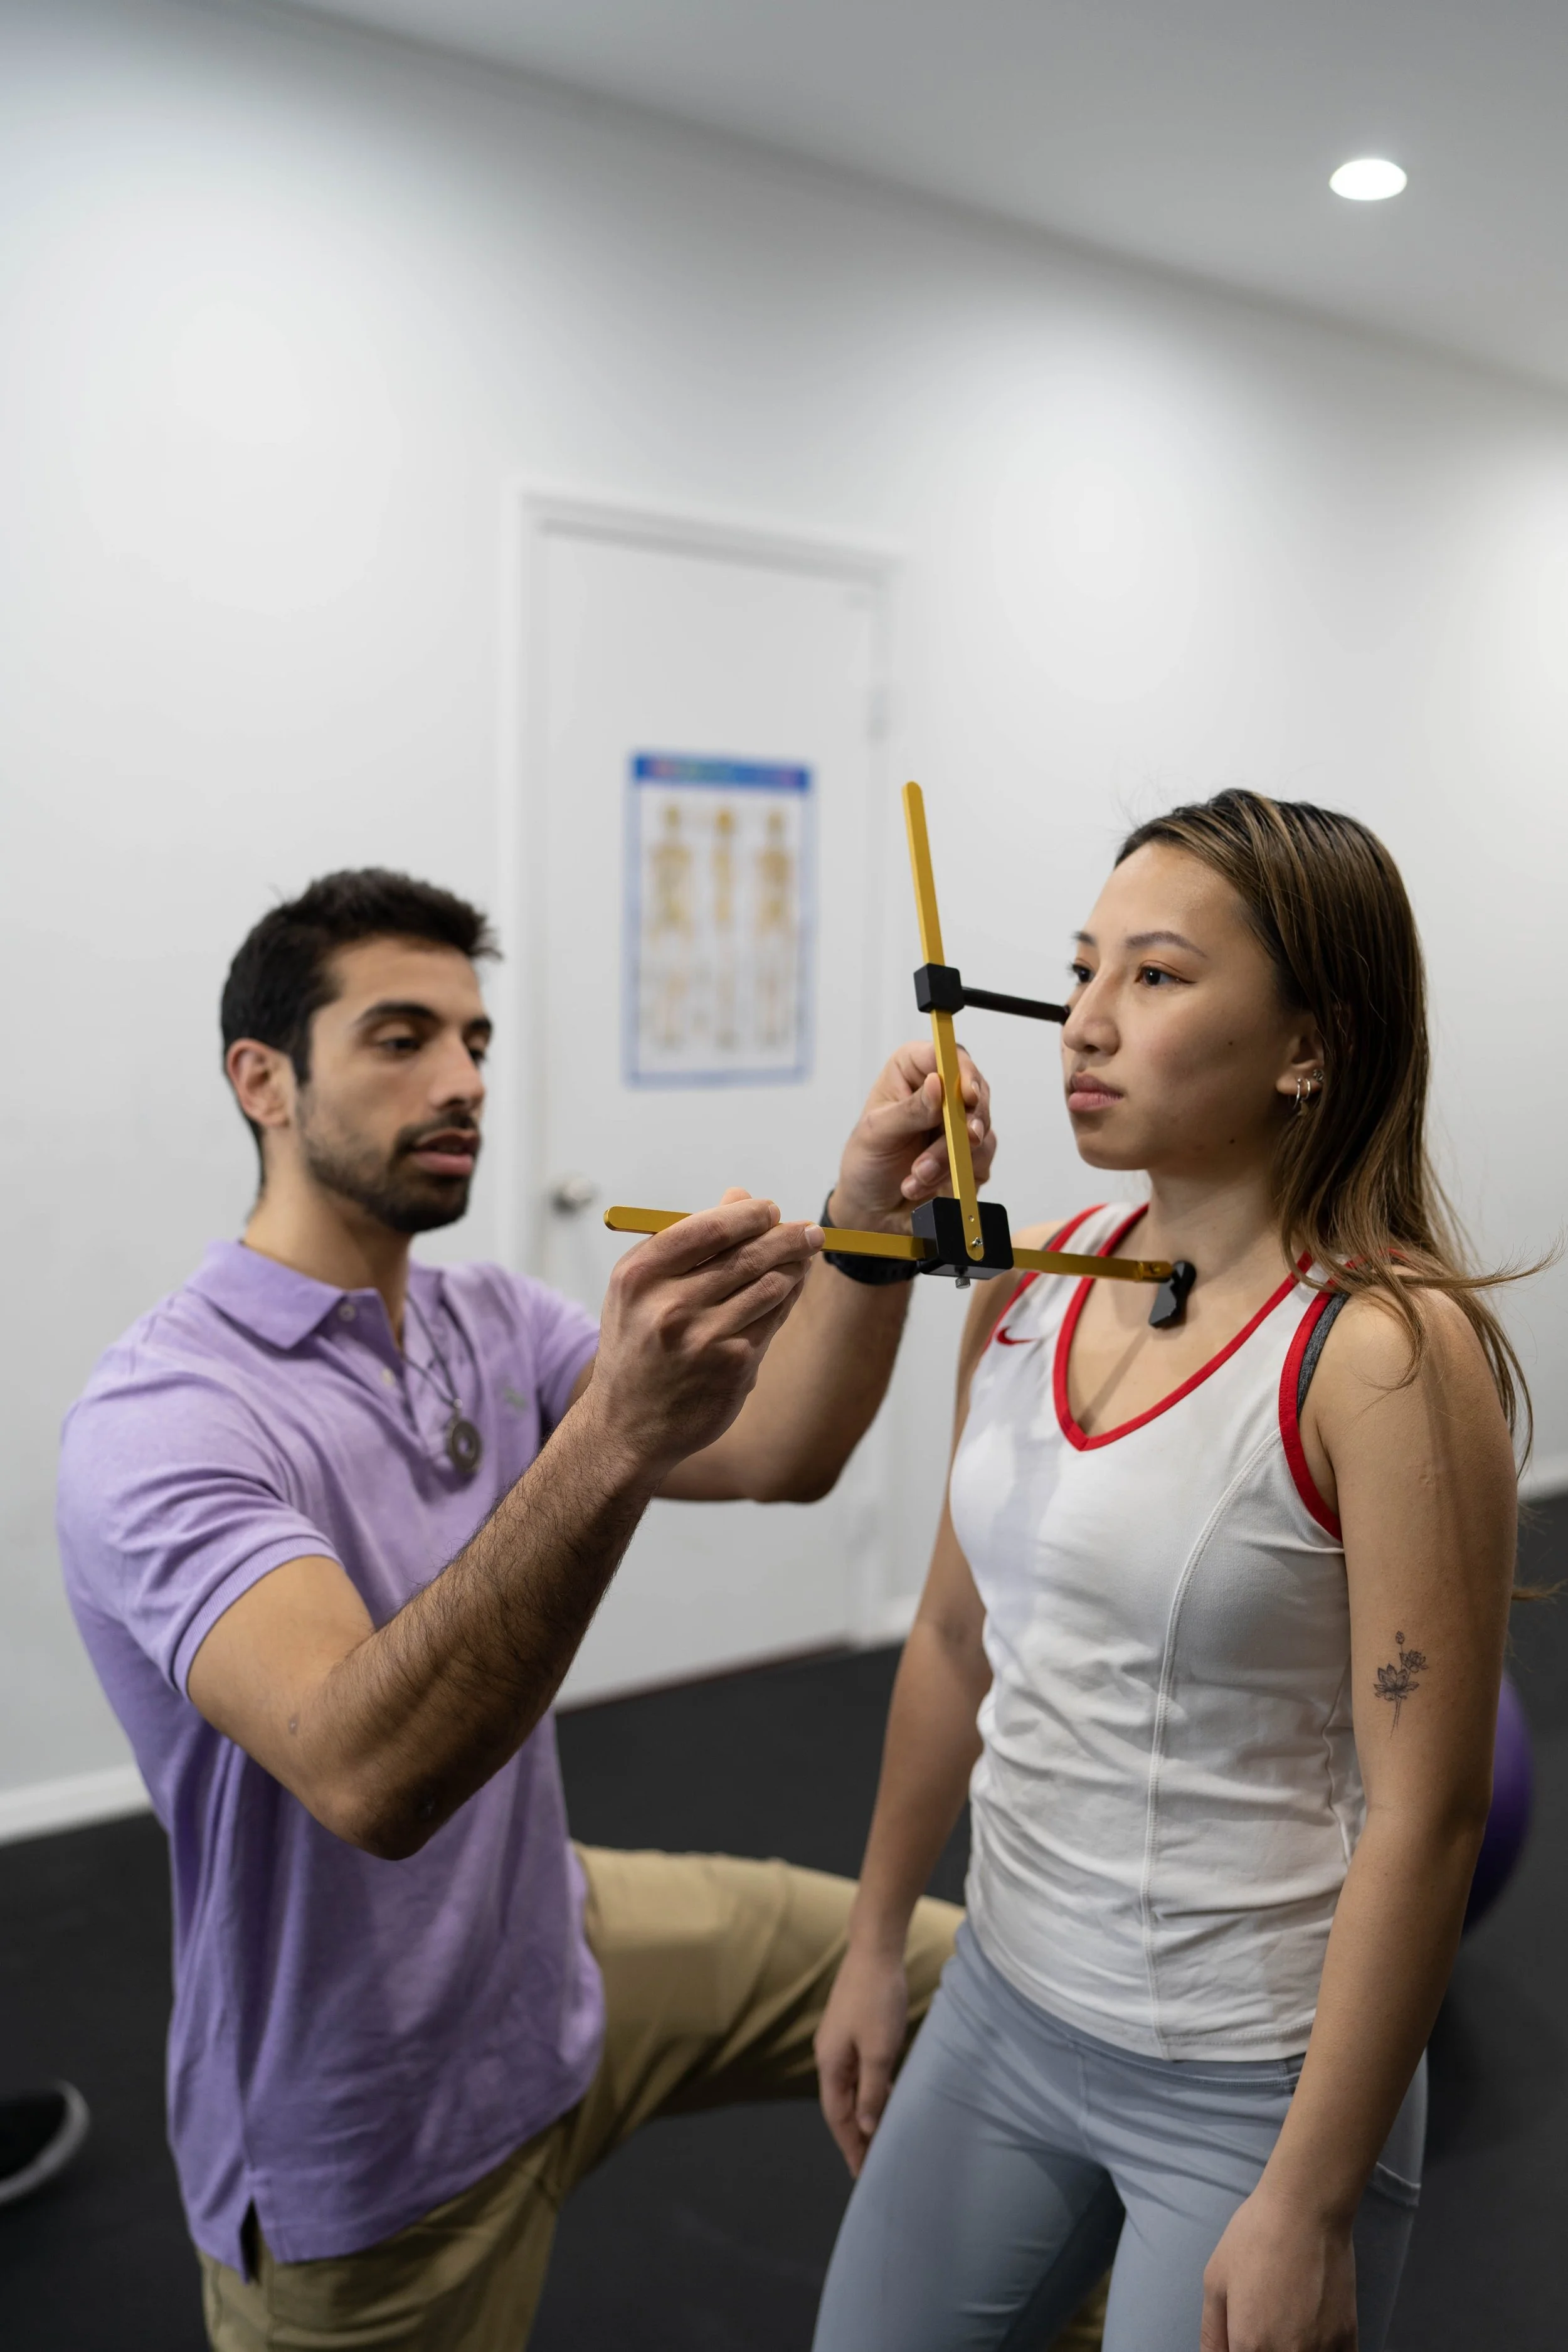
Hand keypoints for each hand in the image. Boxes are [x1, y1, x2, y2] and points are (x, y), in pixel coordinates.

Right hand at [592, 1191, 821, 1481]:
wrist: (627, 1425)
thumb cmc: (638, 1345)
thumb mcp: (642, 1289)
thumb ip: (688, 1242)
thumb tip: (740, 1197)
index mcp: (640, 1276)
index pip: (709, 1228)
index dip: (750, 1215)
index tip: (770, 1210)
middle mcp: (670, 1307)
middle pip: (748, 1255)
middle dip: (788, 1236)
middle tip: (810, 1230)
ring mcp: (705, 1339)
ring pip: (771, 1286)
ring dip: (795, 1267)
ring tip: (803, 1256)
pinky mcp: (734, 1366)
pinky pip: (774, 1319)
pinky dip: (787, 1298)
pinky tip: (791, 1288)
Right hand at [814, 1938, 908, 2176]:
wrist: (875, 1949)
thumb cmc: (877, 1997)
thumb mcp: (879, 2050)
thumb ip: (872, 2090)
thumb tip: (866, 2126)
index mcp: (830, 2063)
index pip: (837, 2117)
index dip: (850, 2146)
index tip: (861, 2173)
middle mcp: (830, 2055)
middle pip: (842, 2106)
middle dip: (855, 2136)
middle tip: (872, 2164)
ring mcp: (840, 2041)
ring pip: (851, 2088)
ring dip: (865, 2113)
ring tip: (881, 2139)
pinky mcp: (853, 2030)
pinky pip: (860, 2071)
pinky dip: (871, 2091)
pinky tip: (886, 2098)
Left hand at [830, 1042, 995, 1230]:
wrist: (873, 1212)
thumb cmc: (867, 1164)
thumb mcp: (878, 1134)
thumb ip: (910, 1110)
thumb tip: (937, 1084)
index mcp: (911, 1073)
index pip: (944, 1055)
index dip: (961, 1070)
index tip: (965, 1094)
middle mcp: (939, 1094)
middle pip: (974, 1091)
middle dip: (959, 1126)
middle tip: (950, 1145)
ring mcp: (958, 1125)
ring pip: (979, 1129)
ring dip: (948, 1158)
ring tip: (917, 1175)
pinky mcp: (971, 1156)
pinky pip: (980, 1158)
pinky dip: (953, 1175)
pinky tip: (923, 1185)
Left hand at [1201, 2186, 1356, 2351]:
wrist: (1306, 2211)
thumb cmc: (1255, 2238)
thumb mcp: (1215, 2280)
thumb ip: (1212, 2333)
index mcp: (1250, 2345)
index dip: (1239, 2348)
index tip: (1241, 2336)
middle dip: (1263, 2346)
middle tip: (1263, 2320)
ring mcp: (1321, 2350)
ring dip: (1293, 2348)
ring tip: (1287, 2318)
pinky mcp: (1347, 2339)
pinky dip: (1321, 2350)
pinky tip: (1312, 2330)